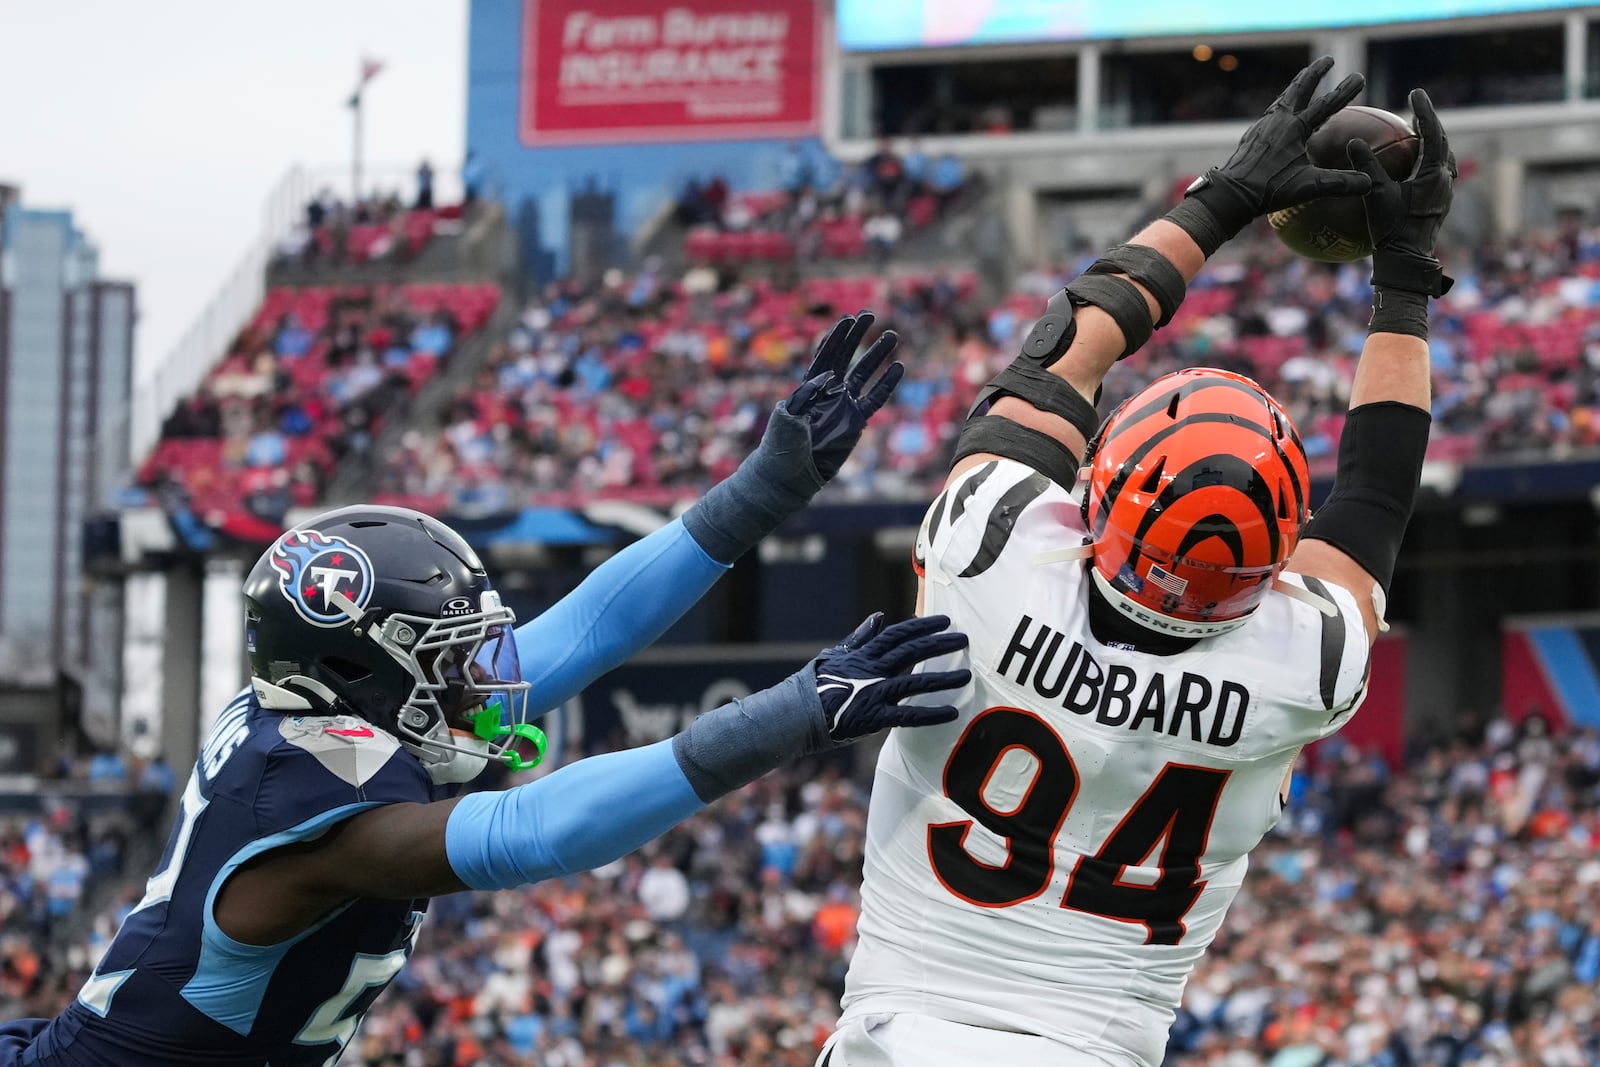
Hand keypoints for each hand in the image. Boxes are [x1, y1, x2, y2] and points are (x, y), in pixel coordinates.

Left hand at [782, 311, 904, 481]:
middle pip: (846, 357)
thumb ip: (803, 398)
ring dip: (877, 355)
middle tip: (871, 315)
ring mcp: (842, 405)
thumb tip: (825, 378)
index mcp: (808, 387)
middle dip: (857, 336)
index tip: (848, 318)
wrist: (789, 476)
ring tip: (891, 335)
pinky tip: (898, 367)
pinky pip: (875, 399)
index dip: (836, 337)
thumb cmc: (780, 448)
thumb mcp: (786, 420)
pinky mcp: (855, 422)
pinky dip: (887, 384)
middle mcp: (827, 391)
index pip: (825, 356)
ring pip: (864, 374)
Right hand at [813, 613, 969, 742]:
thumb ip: (860, 638)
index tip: (945, 620)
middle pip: (912, 651)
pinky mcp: (874, 716)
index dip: (923, 625)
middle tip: (964, 639)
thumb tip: (878, 617)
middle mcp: (872, 670)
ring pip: (915, 681)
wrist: (796, 714)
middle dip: (940, 644)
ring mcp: (874, 692)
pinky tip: (951, 712)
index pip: (899, 634)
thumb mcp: (836, 655)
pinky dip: (930, 714)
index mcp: (864, 654)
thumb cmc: (814, 685)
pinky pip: (908, 714)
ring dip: (943, 678)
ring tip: (966, 676)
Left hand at [1186, 56, 1371, 233]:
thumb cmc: (1269, 189)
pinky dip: (1281, 106)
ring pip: (1283, 99)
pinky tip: (1280, 112)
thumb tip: (1370, 183)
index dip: (1344, 91)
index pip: (1326, 105)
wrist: (1230, 194)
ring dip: (1296, 86)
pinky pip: (1271, 114)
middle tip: (1327, 59)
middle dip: (1315, 73)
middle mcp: (1277, 121)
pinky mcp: (1252, 137)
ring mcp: (1262, 127)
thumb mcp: (1308, 186)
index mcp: (1293, 128)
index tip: (1360, 77)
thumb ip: (1340, 183)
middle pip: (1299, 89)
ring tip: (1303, 78)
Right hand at [1347, 88, 1455, 295]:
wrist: (1407, 262)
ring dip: (1431, 141)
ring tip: (1418, 132)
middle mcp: (1444, 179)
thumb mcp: (1375, 197)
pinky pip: (1436, 172)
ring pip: (1442, 156)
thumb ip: (1365, 168)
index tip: (1415, 92)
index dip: (1424, 110)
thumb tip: (1353, 142)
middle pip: (1442, 141)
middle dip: (1430, 121)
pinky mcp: (1438, 203)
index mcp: (1433, 173)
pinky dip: (1426, 159)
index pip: (1432, 132)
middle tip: (1417, 106)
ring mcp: (1444, 191)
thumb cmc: (1392, 231)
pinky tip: (1411, 164)